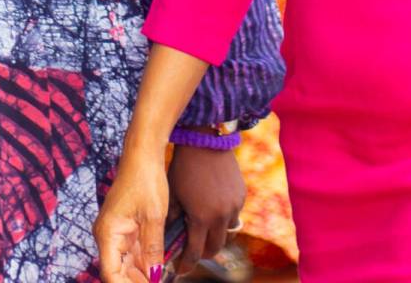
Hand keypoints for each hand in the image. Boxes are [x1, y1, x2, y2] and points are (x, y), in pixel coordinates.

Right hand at [95, 150, 169, 282]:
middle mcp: (108, 236)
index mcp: (108, 234)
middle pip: (118, 272)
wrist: (143, 154)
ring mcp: (117, 233)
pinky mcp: (127, 228)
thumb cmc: (145, 180)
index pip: (110, 274)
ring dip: (141, 276)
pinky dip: (145, 264)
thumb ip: (153, 249)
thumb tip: (154, 276)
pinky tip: (158, 272)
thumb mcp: (154, 217)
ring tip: (160, 281)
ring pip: (127, 265)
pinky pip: (134, 253)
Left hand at [168, 144, 244, 264]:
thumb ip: (172, 219)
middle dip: (204, 253)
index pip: (195, 252)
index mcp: (201, 218)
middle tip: (194, 251)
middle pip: (215, 247)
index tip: (181, 270)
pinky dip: (224, 216)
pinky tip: (213, 206)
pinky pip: (233, 214)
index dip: (187, 264)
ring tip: (204, 227)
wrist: (206, 141)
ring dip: (216, 233)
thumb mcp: (173, 194)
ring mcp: (234, 206)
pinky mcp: (242, 196)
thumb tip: (168, 238)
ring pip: (226, 231)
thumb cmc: (184, 167)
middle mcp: (221, 216)